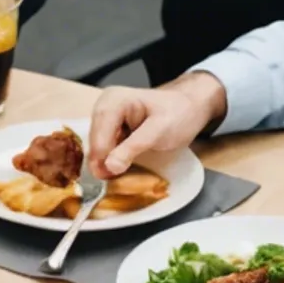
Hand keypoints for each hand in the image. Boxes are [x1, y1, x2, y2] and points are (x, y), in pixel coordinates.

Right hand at [84, 73, 224, 178]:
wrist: (190, 106)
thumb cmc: (179, 115)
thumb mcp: (160, 131)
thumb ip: (134, 147)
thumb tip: (109, 167)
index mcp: (113, 101)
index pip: (99, 135)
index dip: (101, 159)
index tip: (109, 179)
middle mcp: (103, 105)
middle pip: (94, 140)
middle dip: (101, 161)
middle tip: (113, 181)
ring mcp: (105, 115)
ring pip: (97, 145)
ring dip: (105, 162)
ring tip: (116, 176)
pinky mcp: (110, 125)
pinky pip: (103, 145)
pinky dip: (110, 157)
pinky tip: (119, 166)